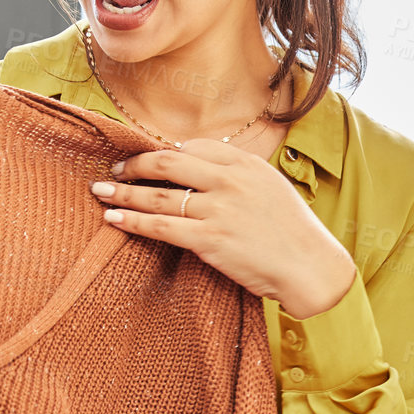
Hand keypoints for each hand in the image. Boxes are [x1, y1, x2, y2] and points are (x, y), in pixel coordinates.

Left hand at [92, 140, 355, 316]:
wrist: (312, 268)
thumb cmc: (294, 234)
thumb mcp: (272, 190)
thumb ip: (240, 178)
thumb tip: (205, 172)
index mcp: (247, 164)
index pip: (194, 146)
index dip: (165, 150)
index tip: (148, 159)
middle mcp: (230, 180)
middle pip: (169, 161)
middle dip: (136, 164)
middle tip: (116, 170)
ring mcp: (219, 209)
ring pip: (159, 194)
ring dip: (124, 192)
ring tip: (101, 191)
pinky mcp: (210, 239)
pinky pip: (161, 225)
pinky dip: (133, 220)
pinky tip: (114, 218)